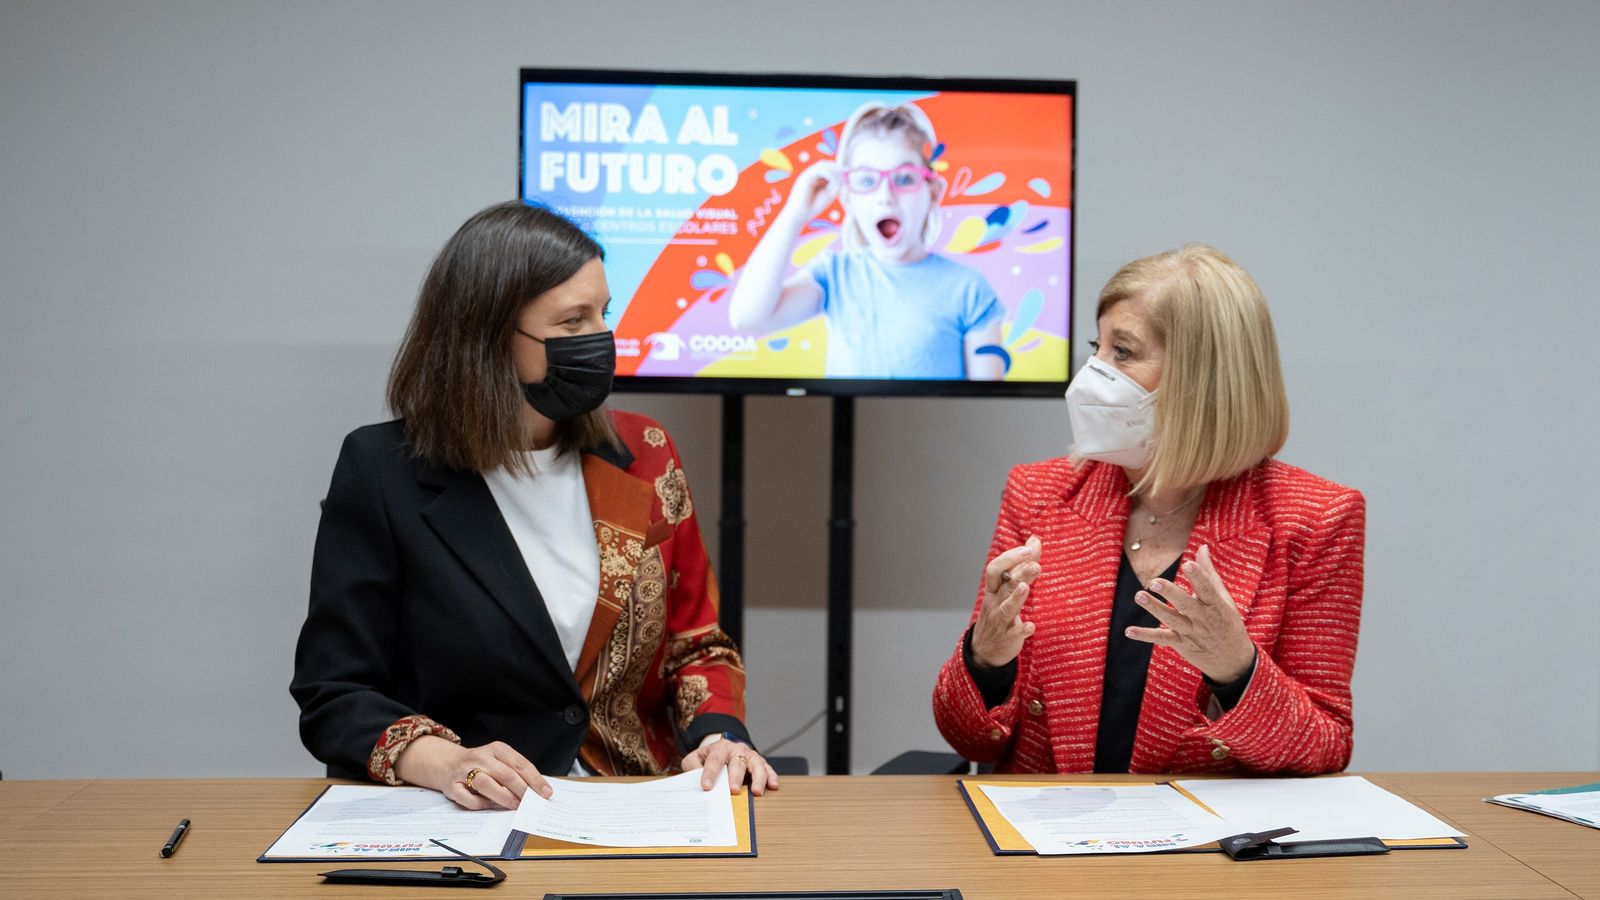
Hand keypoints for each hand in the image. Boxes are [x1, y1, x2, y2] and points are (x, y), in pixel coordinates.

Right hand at [394, 736, 552, 810]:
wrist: (447, 763)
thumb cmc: (480, 765)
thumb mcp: (499, 761)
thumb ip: (515, 772)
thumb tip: (537, 791)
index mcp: (496, 749)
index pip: (520, 764)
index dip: (535, 780)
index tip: (545, 792)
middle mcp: (481, 757)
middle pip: (506, 774)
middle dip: (522, 790)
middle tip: (532, 803)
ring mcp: (465, 771)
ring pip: (486, 784)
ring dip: (503, 797)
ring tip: (514, 805)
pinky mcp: (452, 786)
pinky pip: (467, 798)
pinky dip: (480, 804)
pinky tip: (489, 806)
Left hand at [680, 737, 779, 795]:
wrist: (722, 750)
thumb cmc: (708, 758)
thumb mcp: (694, 759)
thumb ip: (692, 767)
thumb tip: (695, 779)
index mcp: (720, 747)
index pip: (714, 760)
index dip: (710, 773)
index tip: (706, 787)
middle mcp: (737, 750)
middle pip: (738, 762)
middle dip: (736, 777)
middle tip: (733, 790)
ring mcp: (750, 756)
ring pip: (757, 764)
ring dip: (758, 778)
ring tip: (757, 791)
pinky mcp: (760, 763)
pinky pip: (768, 769)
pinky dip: (772, 777)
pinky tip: (773, 785)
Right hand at [783, 161, 840, 221]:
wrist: (800, 214)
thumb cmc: (814, 206)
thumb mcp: (830, 194)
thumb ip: (837, 184)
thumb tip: (844, 174)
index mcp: (818, 178)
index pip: (830, 168)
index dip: (840, 171)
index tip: (847, 178)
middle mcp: (813, 174)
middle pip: (828, 164)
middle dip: (838, 170)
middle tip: (844, 180)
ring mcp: (809, 174)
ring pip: (825, 165)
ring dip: (835, 172)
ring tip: (838, 183)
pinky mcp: (806, 176)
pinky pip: (821, 169)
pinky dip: (830, 175)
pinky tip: (833, 183)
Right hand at [970, 535, 1042, 668]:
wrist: (984, 650)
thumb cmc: (999, 612)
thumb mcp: (1006, 587)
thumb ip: (1021, 565)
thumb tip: (1035, 540)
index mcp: (993, 589)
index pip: (996, 568)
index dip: (1010, 557)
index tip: (1029, 548)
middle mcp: (995, 602)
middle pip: (1005, 584)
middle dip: (1019, 573)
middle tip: (1035, 564)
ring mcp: (1000, 621)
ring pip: (1007, 607)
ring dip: (1016, 597)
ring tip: (1026, 587)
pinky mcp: (1009, 638)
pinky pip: (1014, 634)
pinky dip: (1022, 629)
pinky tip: (1031, 626)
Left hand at [1125, 544, 1255, 682]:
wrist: (1232, 659)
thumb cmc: (1226, 622)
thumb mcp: (1223, 598)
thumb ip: (1208, 573)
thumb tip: (1201, 547)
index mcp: (1215, 605)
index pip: (1207, 589)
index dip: (1198, 576)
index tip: (1188, 564)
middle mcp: (1202, 618)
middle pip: (1185, 604)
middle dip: (1171, 593)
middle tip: (1155, 582)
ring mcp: (1190, 632)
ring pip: (1171, 619)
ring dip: (1154, 608)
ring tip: (1139, 596)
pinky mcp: (1180, 643)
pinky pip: (1161, 638)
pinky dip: (1144, 635)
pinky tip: (1129, 631)